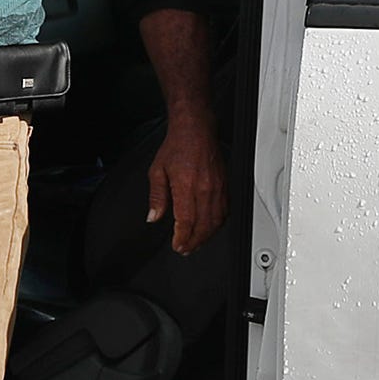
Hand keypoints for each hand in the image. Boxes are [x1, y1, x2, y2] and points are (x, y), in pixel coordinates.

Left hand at [144, 116, 226, 254]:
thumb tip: (153, 216)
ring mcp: (217, 188)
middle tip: (185, 249)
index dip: (182, 238)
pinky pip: (225, 211)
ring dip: (206, 236)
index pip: (186, 220)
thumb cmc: (178, 147)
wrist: (196, 130)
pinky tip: (210, 228)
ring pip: (216, 221)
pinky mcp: (225, 186)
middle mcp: (204, 188)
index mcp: (186, 185)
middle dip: (193, 242)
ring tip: (196, 243)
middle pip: (203, 225)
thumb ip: (156, 197)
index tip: (177, 245)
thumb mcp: (157, 171)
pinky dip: (218, 224)